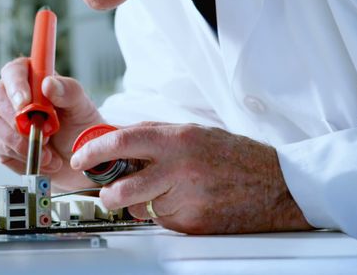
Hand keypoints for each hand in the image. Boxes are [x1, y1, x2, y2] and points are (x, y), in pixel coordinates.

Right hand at [0, 58, 103, 189]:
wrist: (78, 158)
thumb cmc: (79, 127)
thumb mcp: (81, 107)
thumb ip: (68, 92)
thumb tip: (48, 83)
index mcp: (32, 77)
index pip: (13, 72)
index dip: (16, 86)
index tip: (25, 103)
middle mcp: (12, 95)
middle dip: (16, 119)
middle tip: (43, 136)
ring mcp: (3, 118)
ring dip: (21, 143)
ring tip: (48, 154)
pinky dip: (21, 157)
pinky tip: (41, 160)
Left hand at [69, 122, 312, 233]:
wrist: (276, 186)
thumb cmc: (234, 156)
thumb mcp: (192, 132)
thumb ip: (153, 135)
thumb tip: (114, 139)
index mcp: (177, 141)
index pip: (122, 142)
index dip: (93, 151)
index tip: (80, 158)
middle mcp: (180, 169)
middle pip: (123, 189)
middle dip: (108, 195)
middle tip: (108, 192)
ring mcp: (187, 200)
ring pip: (141, 208)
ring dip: (143, 204)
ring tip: (167, 192)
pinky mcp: (193, 225)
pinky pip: (163, 222)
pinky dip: (166, 215)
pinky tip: (187, 204)